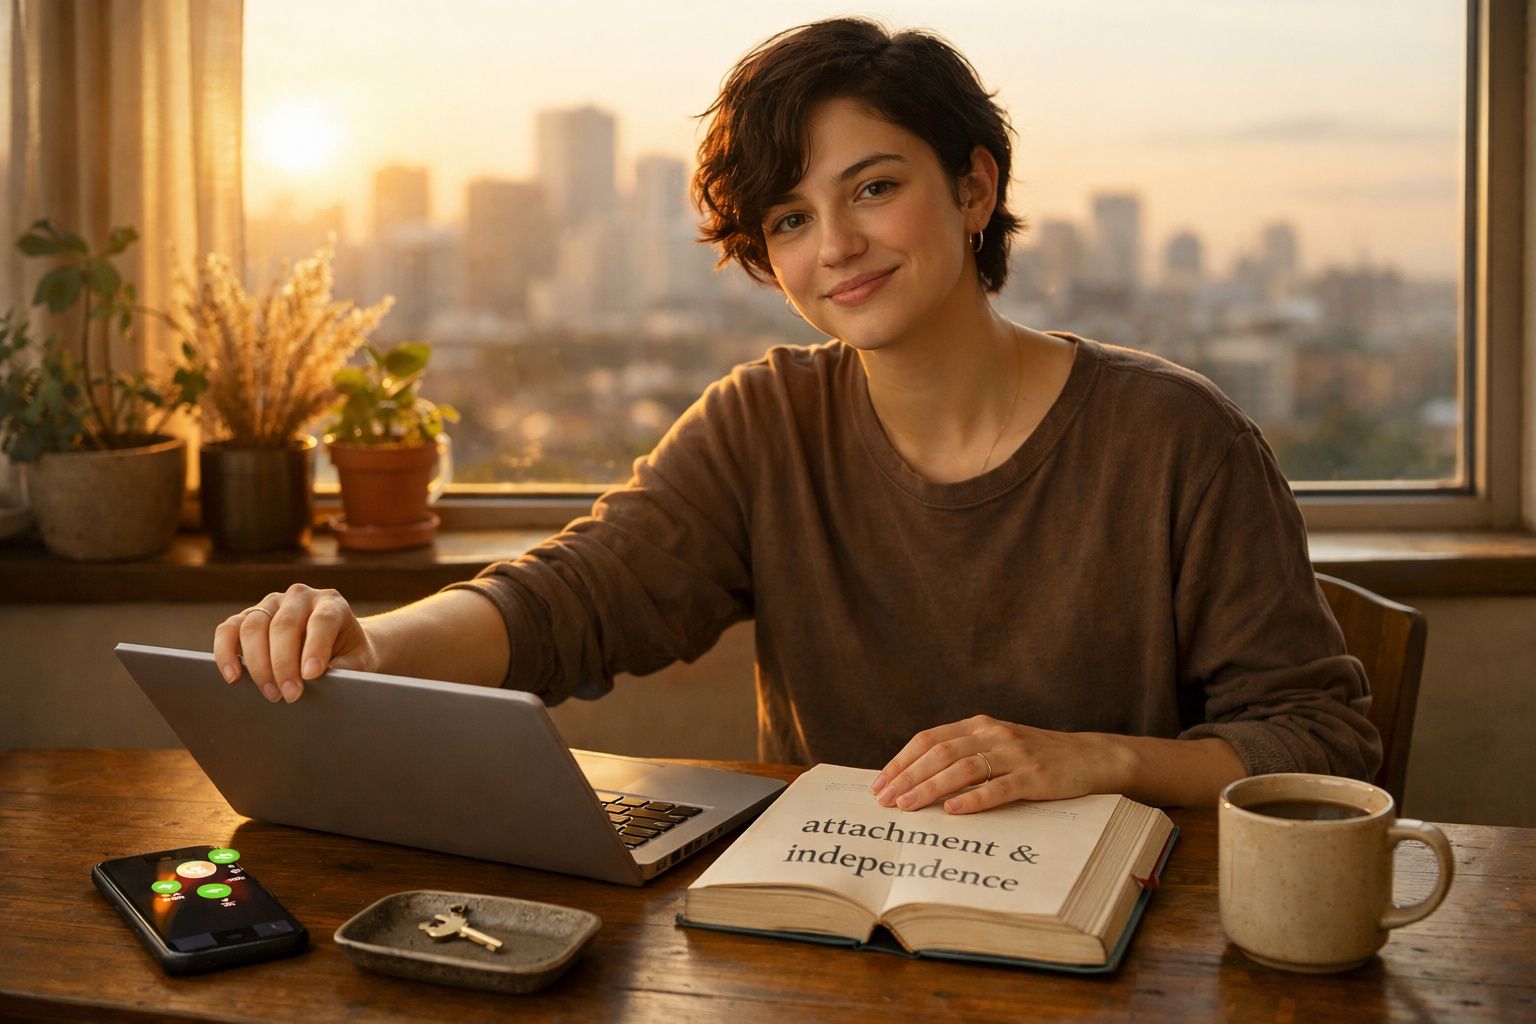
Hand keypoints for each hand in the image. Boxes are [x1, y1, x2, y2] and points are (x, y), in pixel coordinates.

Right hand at [213, 584, 377, 702]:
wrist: (337, 644)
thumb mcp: (357, 660)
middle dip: (284, 664)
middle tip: (290, 696)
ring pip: (254, 625)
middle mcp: (300, 597)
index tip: (311, 676)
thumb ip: (345, 668)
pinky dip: (226, 652)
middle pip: (284, 625)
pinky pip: (229, 629)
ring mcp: (271, 603)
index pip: (322, 620)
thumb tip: (324, 683)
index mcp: (332, 603)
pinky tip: (233, 677)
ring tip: (270, 694)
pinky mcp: (248, 615)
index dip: (315, 648)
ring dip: (258, 664)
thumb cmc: (348, 654)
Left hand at [869, 715, 1126, 813]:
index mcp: (978, 725)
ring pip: (963, 768)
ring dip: (930, 788)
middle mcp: (993, 734)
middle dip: (907, 777)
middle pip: (939, 753)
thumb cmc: (1037, 757)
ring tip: (907, 807)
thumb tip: (916, 781)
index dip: (901, 761)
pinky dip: (973, 799)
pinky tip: (952, 810)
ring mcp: (1014, 754)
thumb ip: (964, 754)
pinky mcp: (1035, 776)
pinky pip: (999, 787)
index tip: (879, 784)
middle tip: (884, 801)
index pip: (928, 739)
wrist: (1091, 757)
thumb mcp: (997, 746)